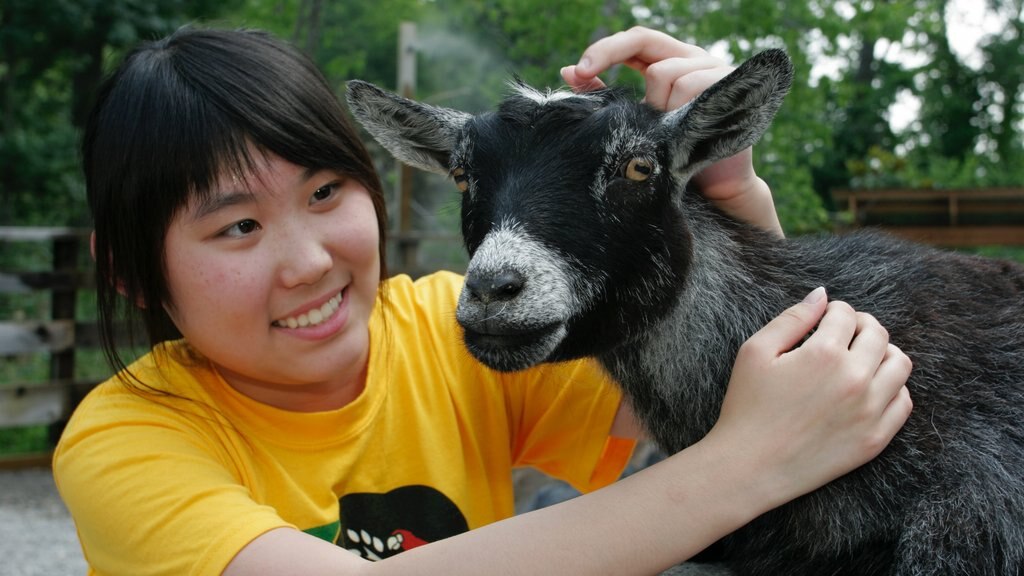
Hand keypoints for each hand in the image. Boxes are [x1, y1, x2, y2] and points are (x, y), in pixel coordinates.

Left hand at [562, 26, 782, 236]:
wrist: (712, 188)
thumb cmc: (670, 155)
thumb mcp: (634, 121)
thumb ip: (606, 96)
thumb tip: (568, 71)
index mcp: (668, 61)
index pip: (635, 40)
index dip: (605, 49)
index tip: (577, 71)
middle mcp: (691, 58)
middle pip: (647, 44)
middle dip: (619, 66)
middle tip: (600, 88)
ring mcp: (712, 67)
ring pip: (665, 72)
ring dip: (658, 107)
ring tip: (667, 134)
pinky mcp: (728, 83)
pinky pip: (689, 85)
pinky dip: (677, 111)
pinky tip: (680, 132)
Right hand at [705, 287, 912, 508]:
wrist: (749, 466)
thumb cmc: (746, 407)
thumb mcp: (755, 352)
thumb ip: (792, 318)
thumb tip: (822, 295)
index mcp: (824, 354)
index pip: (846, 314)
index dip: (833, 311)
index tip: (823, 320)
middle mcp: (855, 379)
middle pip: (878, 334)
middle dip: (860, 326)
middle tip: (843, 334)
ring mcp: (870, 411)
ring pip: (899, 364)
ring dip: (882, 353)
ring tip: (860, 359)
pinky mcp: (876, 439)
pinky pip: (903, 402)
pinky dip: (892, 388)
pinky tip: (868, 389)